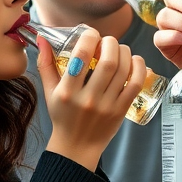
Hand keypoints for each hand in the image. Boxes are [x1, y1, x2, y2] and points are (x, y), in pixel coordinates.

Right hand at [40, 28, 146, 170]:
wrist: (77, 147)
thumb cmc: (63, 117)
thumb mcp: (49, 92)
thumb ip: (45, 64)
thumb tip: (42, 38)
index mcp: (67, 91)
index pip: (82, 55)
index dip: (90, 37)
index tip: (91, 34)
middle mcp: (88, 98)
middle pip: (108, 60)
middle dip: (110, 43)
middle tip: (107, 41)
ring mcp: (107, 105)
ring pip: (123, 69)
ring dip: (124, 52)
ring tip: (119, 49)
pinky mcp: (121, 110)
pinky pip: (136, 84)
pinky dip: (138, 67)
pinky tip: (134, 60)